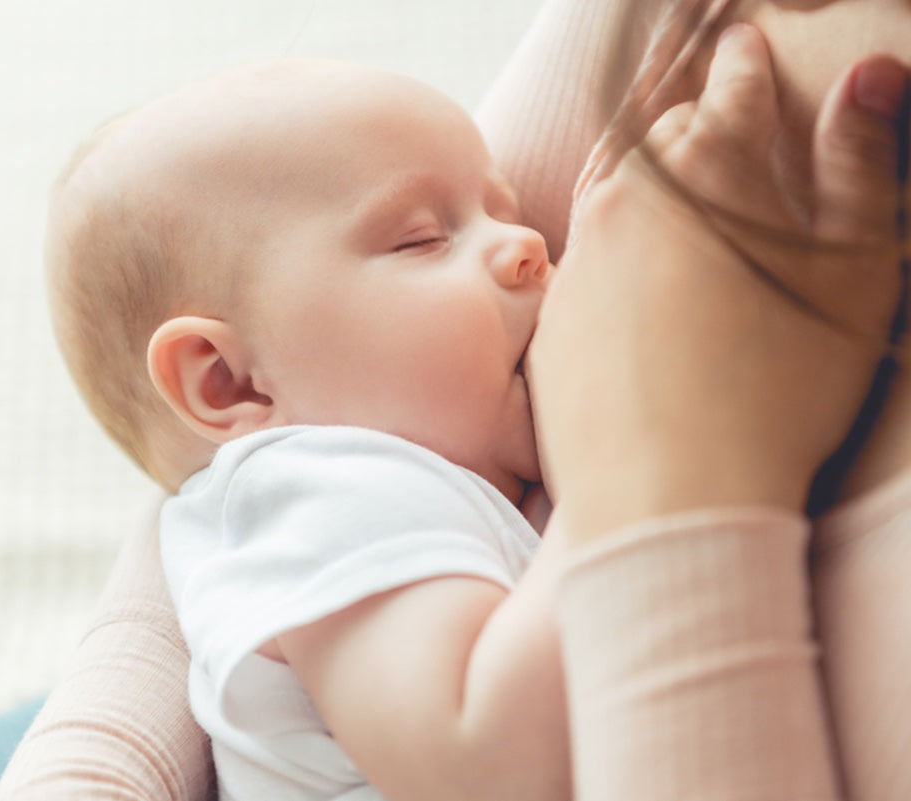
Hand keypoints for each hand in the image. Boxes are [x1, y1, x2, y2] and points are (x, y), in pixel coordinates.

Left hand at [528, 24, 908, 541]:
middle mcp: (629, 200)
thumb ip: (860, 167)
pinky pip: (582, 257)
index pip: (732, 88)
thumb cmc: (780, 393)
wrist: (668, 495)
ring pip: (612, 187)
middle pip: (664, 133)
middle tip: (716, 116)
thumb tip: (870, 75)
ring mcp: (580, 258)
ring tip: (670, 176)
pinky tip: (634, 271)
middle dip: (695, 116)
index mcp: (711, 173)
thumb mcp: (853, 277)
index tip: (746, 47)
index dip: (747, 64)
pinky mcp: (552, 314)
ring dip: (644, 172)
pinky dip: (611, 245)